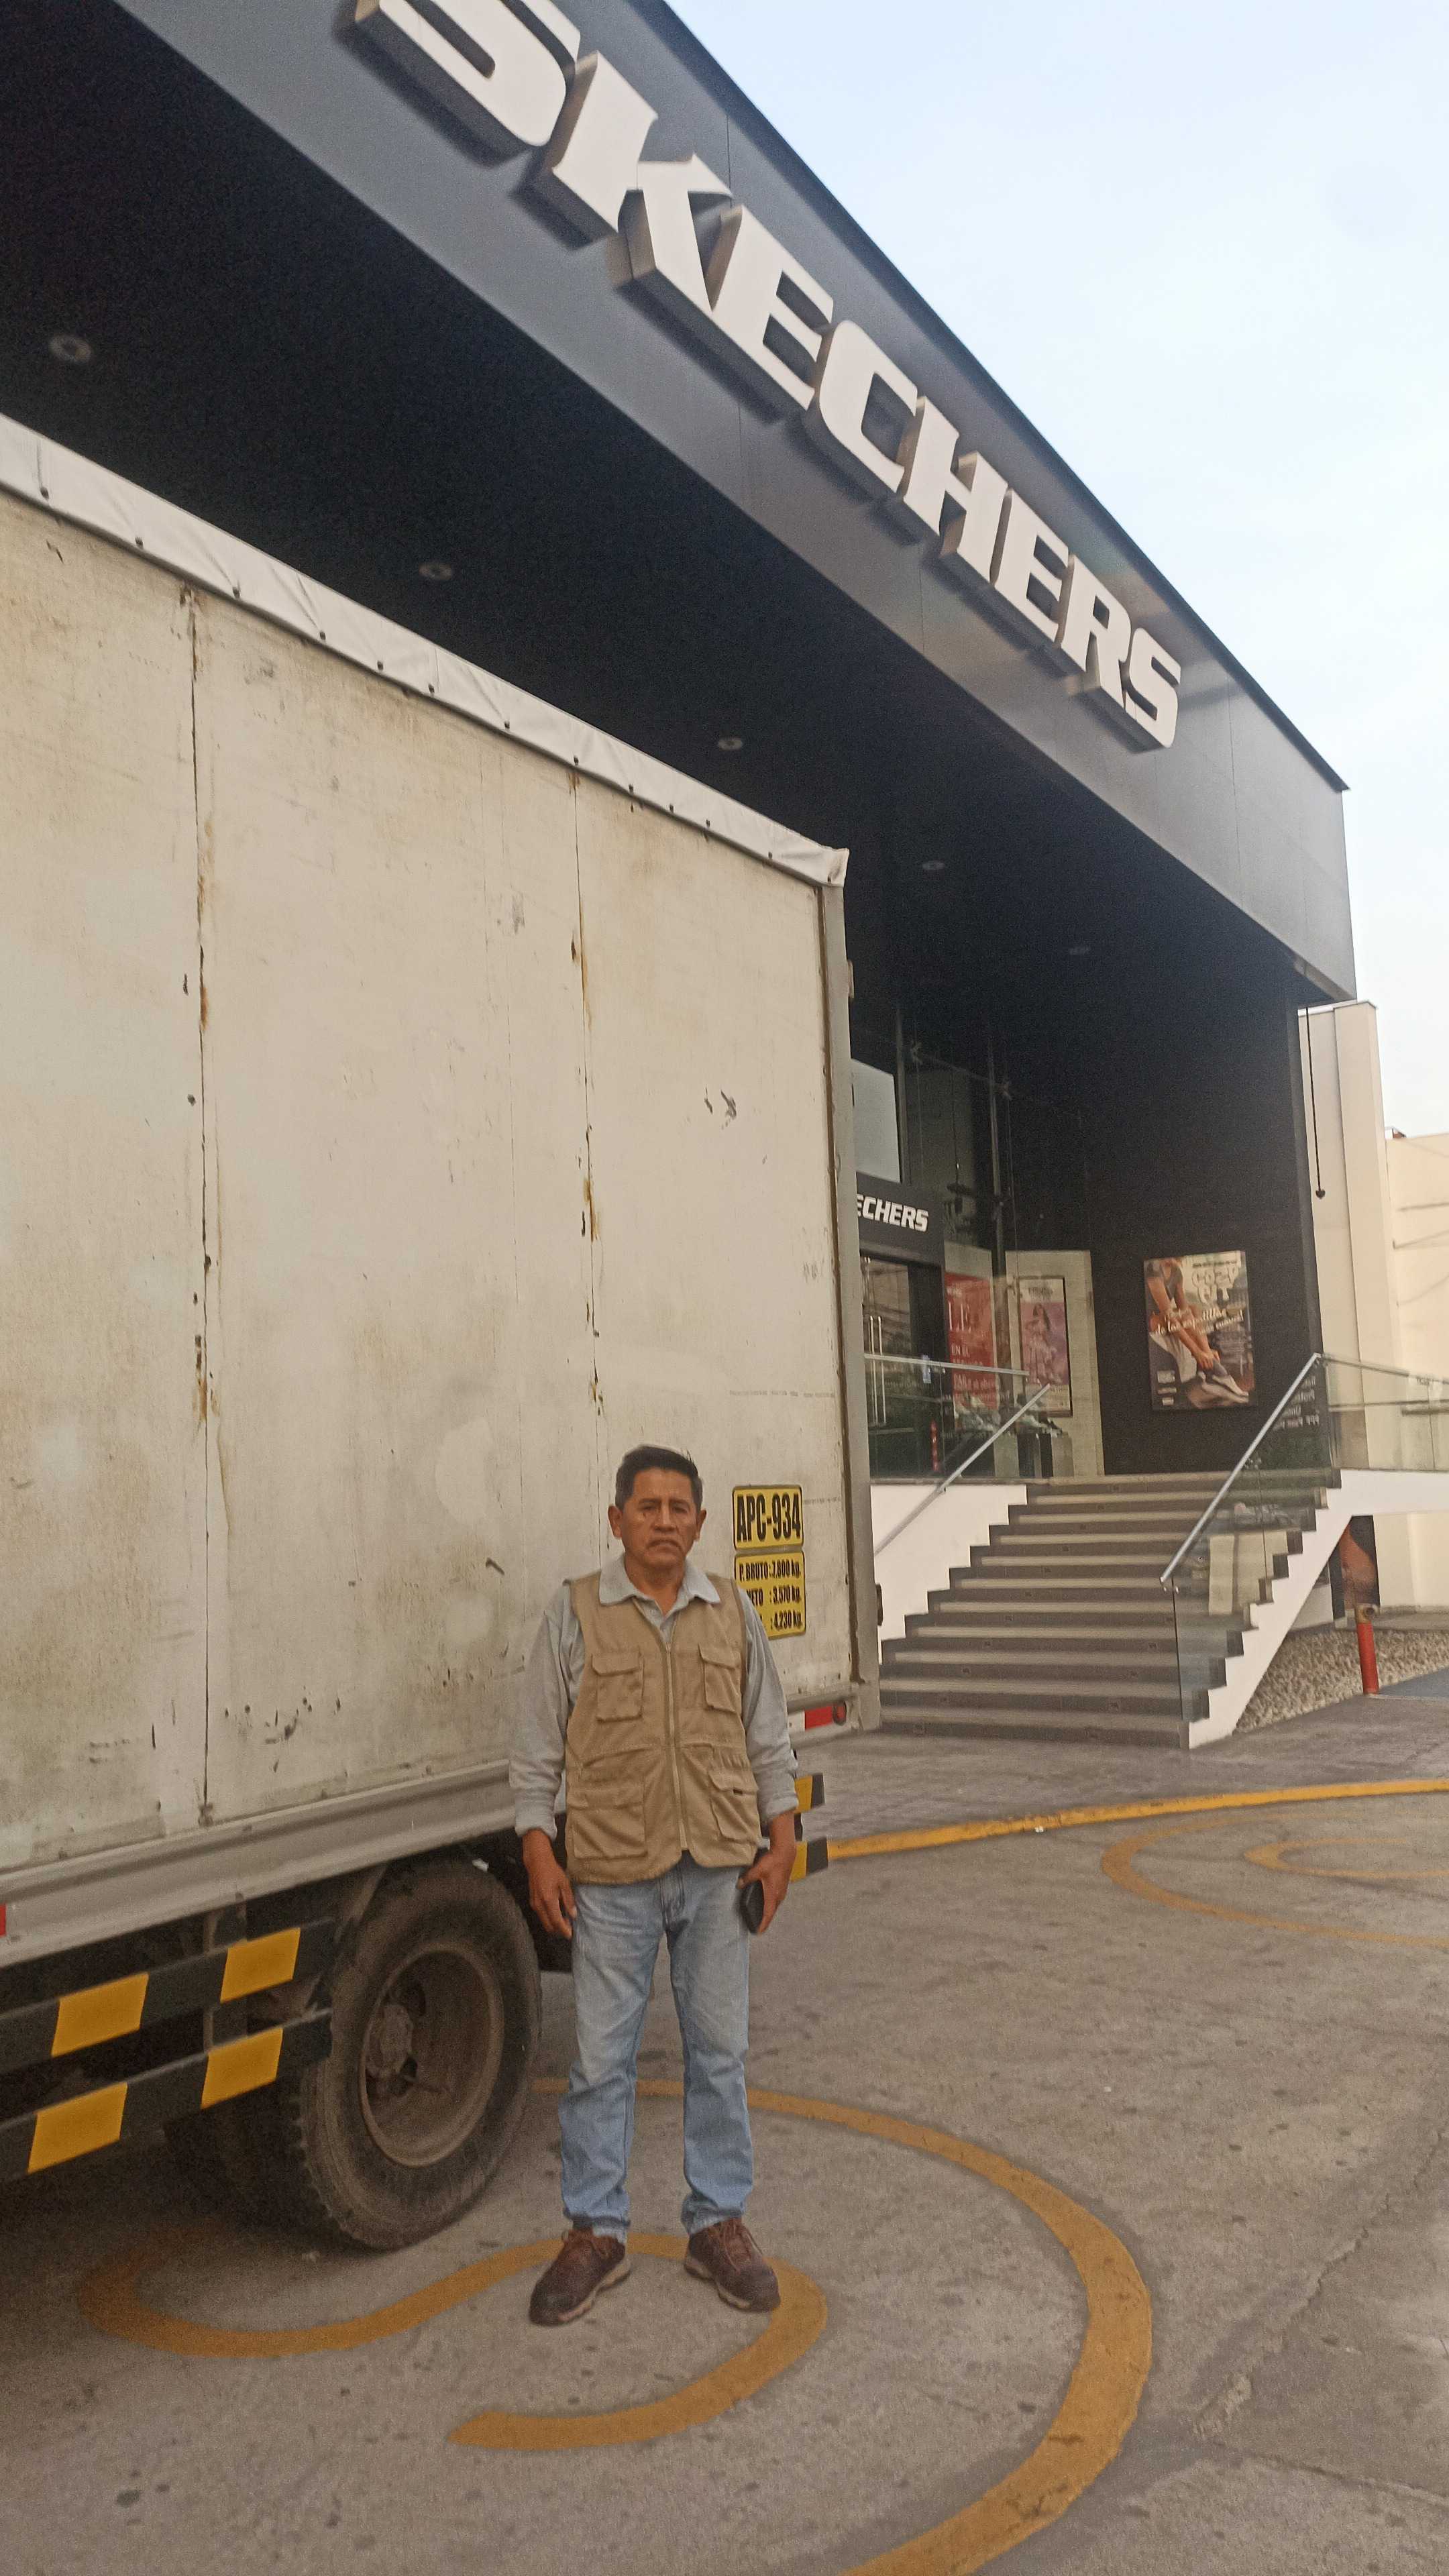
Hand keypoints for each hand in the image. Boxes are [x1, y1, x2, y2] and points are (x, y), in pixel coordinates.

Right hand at [522, 1828, 577, 1939]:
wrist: (537, 1863)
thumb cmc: (553, 1871)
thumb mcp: (564, 1884)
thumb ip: (569, 1901)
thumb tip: (573, 1915)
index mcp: (549, 1901)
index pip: (556, 1922)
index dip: (564, 1930)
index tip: (570, 1934)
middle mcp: (539, 1906)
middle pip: (549, 1926)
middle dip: (559, 1930)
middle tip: (569, 1927)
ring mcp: (534, 1905)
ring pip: (544, 1922)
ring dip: (554, 1925)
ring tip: (565, 1920)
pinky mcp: (532, 1903)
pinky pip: (541, 1916)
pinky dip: (549, 1919)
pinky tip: (557, 1913)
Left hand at [738, 1814, 795, 1934]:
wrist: (785, 1853)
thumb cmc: (773, 1862)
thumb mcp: (757, 1870)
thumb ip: (747, 1878)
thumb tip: (739, 1885)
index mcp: (772, 1895)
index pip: (768, 1914)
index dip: (763, 1924)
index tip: (759, 1932)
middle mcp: (779, 1895)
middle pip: (772, 1912)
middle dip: (765, 1920)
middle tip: (759, 1927)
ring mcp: (782, 1891)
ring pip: (775, 1906)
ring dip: (769, 1912)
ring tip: (763, 1916)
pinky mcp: (783, 1886)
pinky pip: (777, 1900)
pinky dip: (772, 1904)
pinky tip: (768, 1901)